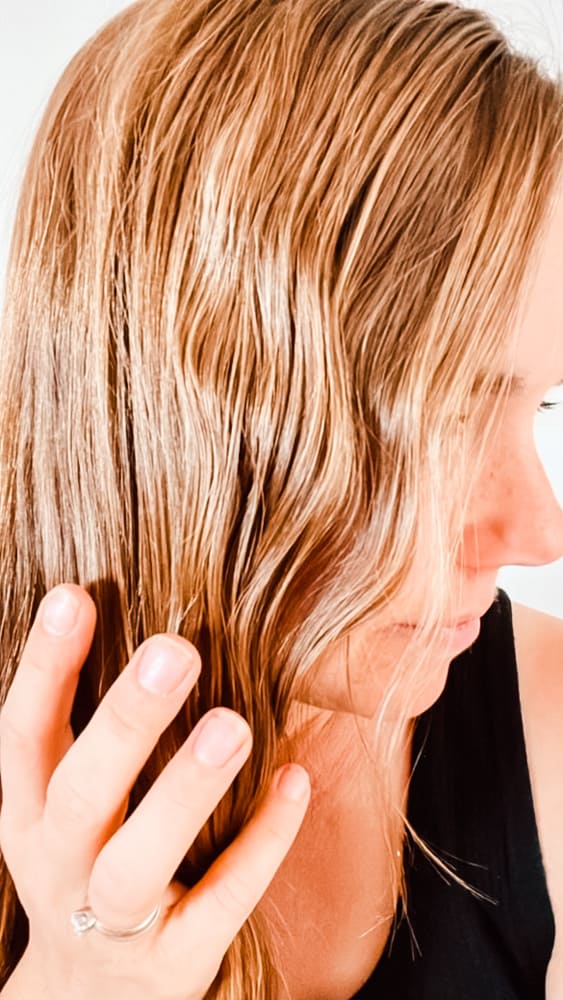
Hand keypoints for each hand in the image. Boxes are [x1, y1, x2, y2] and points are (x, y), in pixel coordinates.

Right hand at [0, 585, 309, 999]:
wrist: (89, 995)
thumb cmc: (90, 859)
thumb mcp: (66, 800)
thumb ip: (92, 725)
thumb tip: (142, 619)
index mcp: (31, 811)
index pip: (23, 733)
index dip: (44, 667)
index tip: (73, 596)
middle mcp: (59, 865)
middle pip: (81, 797)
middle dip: (124, 724)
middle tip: (173, 651)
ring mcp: (112, 922)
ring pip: (137, 863)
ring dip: (183, 792)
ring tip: (232, 725)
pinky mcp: (173, 962)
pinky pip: (219, 903)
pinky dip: (258, 843)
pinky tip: (295, 780)